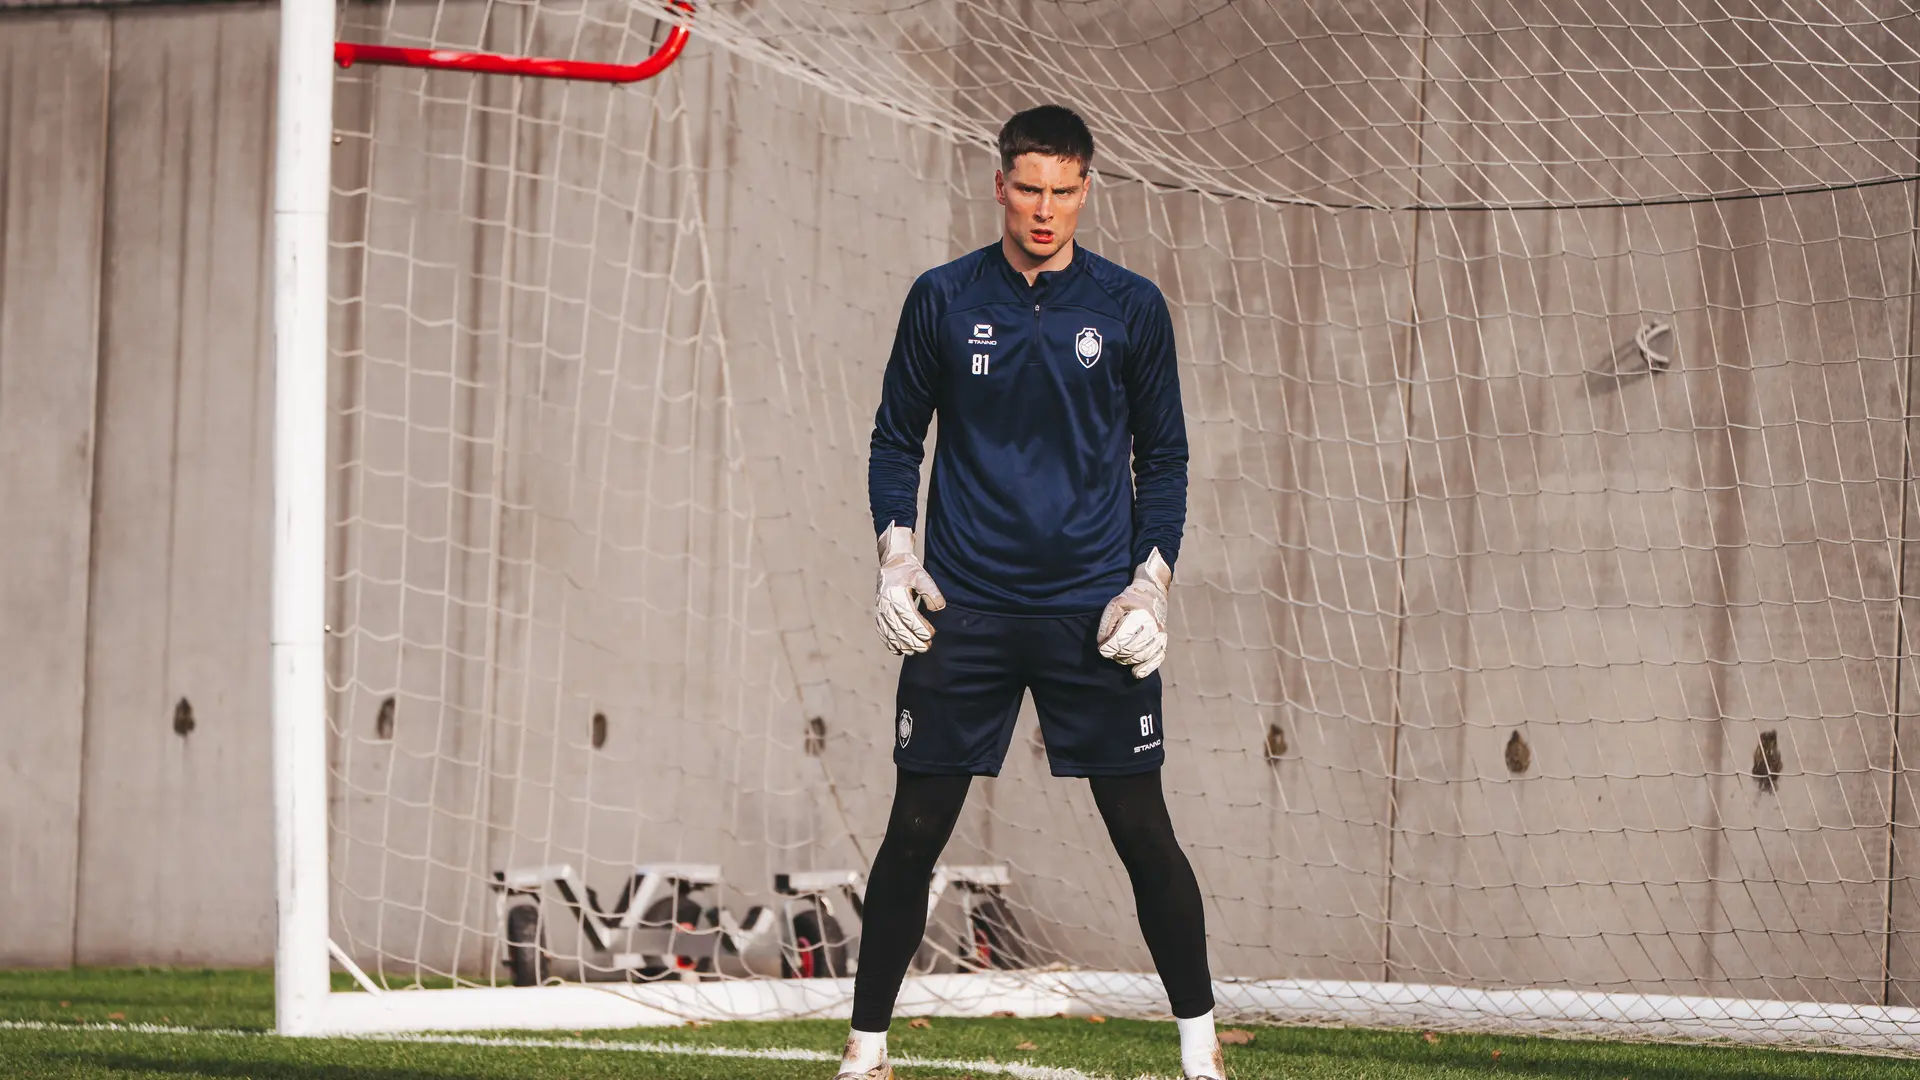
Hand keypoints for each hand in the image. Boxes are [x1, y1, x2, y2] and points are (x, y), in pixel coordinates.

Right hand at [874, 524, 945, 654]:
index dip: (919, 628)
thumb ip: (931, 591)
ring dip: (902, 644)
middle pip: (898, 628)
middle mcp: (885, 604)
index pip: (908, 615)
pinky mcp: (879, 615)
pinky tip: (900, 650)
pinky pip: (882, 632)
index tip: (931, 635)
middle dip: (913, 640)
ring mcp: (880, 611)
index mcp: (895, 593)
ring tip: (915, 651)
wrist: (891, 565)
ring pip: (890, 633)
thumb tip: (938, 608)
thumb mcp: (922, 576)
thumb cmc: (909, 571)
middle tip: (926, 647)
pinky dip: (890, 643)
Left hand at [1097, 549, 1171, 677]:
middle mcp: (1152, 629)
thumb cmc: (1131, 600)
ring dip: (1126, 659)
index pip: (1121, 640)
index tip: (1102, 649)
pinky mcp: (1163, 644)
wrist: (1153, 595)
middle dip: (1116, 653)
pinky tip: (1135, 673)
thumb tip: (1102, 643)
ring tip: (1119, 654)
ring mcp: (1159, 638)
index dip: (1108, 648)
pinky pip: (1156, 660)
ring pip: (1140, 657)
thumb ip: (1107, 624)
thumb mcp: (1115, 605)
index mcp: (1140, 617)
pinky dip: (1146, 669)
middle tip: (1110, 650)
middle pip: (1129, 651)